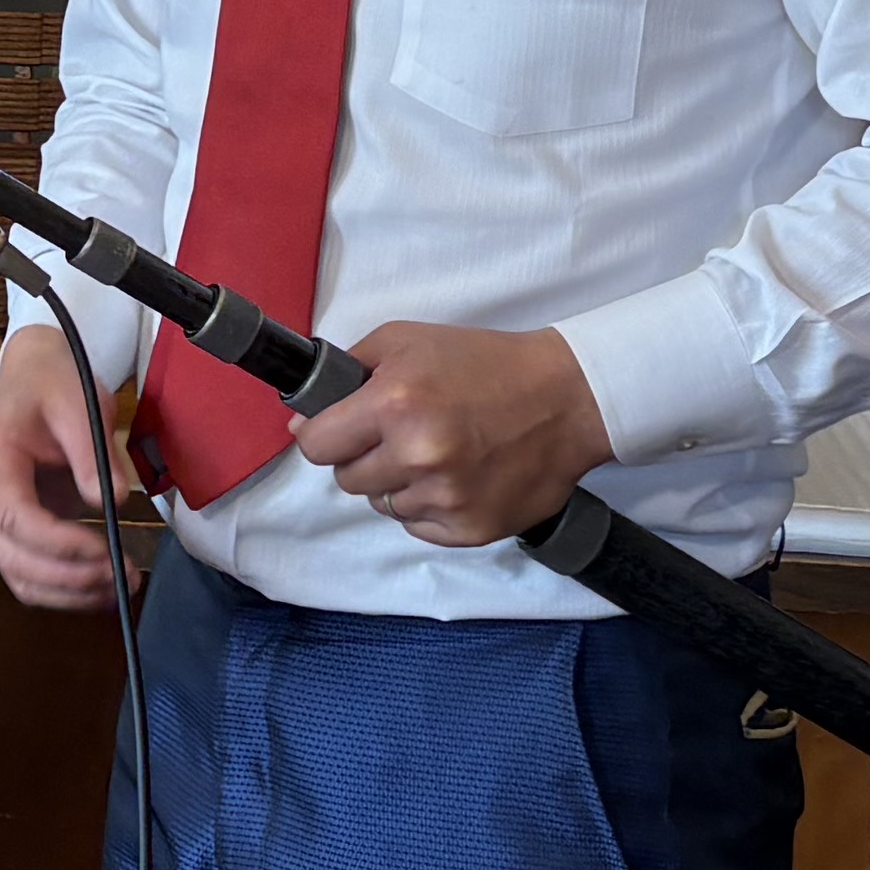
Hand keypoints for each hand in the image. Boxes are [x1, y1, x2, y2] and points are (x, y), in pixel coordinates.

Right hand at [0, 326, 125, 612]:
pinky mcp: (12, 532)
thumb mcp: (79, 405)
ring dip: (69, 593)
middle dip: (70, 577)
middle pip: (14, 558)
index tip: (104, 552)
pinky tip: (101, 588)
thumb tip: (112, 502)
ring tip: (119, 586)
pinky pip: (30, 574)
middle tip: (122, 574)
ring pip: (20, 578)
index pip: (14, 517)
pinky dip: (65, 590)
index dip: (58, 544)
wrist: (34, 378)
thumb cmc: (53, 386)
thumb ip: (92, 454)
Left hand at [295, 322, 609, 549]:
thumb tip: (302, 421)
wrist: (566, 398)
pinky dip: (429, 507)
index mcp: (395, 404)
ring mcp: (445, 498)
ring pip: (383, 506)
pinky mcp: (470, 529)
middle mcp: (417, 456)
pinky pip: (418, 527)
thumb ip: (346, 371)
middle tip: (399, 436)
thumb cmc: (483, 363)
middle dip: (364, 458)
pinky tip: (457, 477)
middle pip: (347, 480)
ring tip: (437, 453)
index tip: (339, 430)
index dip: (324, 436)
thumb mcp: (408, 340)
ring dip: (399, 484)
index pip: (317, 446)